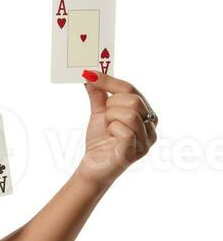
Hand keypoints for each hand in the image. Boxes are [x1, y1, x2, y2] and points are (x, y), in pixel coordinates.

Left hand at [76, 71, 158, 190]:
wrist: (92, 166)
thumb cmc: (100, 141)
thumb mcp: (99, 113)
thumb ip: (98, 94)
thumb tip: (90, 74)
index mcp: (145, 114)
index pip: (131, 90)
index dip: (110, 81)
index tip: (90, 74)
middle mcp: (150, 127)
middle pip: (134, 101)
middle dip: (112, 105)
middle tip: (104, 117)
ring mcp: (146, 142)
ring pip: (130, 115)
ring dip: (111, 119)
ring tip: (108, 129)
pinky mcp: (135, 153)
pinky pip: (125, 132)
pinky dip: (112, 131)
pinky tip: (110, 138)